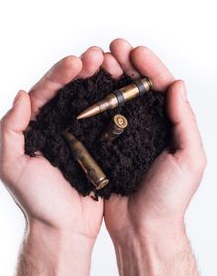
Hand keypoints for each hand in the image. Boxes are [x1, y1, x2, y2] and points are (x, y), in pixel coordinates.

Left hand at [0, 47, 105, 238]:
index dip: (60, 75)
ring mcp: (78, 136)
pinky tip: (120, 92)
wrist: (64, 227)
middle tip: (98, 57)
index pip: (45, 93)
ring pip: (88, 102)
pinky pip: (104, 121)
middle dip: (82, 71)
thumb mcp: (12, 166)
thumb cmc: (37, 201)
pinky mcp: (97, 147)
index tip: (77, 63)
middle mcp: (56, 128)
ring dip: (98, 82)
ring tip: (111, 66)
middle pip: (69, 91)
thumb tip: (22, 95)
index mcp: (35, 128)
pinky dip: (111, 105)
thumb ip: (10, 130)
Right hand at [103, 39, 206, 239]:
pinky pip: (99, 122)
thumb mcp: (189, 158)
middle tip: (113, 49)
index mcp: (169, 128)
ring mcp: (124, 138)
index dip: (149, 68)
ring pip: (116, 101)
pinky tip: (86, 90)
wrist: (142, 227)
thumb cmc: (169, 197)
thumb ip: (183, 121)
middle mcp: (146, 129)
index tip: (135, 52)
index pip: (161, 90)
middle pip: (136, 90)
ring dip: (108, 80)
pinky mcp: (105, 150)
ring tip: (98, 62)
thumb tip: (176, 85)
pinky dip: (93, 104)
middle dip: (126, 67)